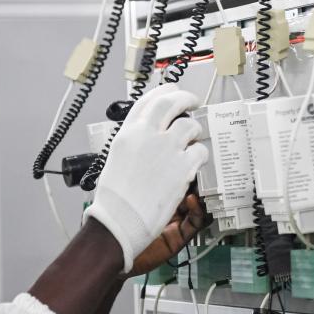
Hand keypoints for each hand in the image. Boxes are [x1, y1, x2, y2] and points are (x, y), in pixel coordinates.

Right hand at [84, 84, 208, 272]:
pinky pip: (200, 151)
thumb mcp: (117, 160)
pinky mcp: (182, 167)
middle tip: (193, 102)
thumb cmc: (114, 200)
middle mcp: (147, 136)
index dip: (163, 92)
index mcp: (128, 134)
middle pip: (172, 103)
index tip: (172, 90)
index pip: (147, 101)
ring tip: (193, 140)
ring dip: (195, 131)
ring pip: (190, 126)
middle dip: (186, 99)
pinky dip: (200, 155)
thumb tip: (147, 136)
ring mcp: (166, 150)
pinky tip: (194, 162)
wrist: (119, 222)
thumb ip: (134, 143)